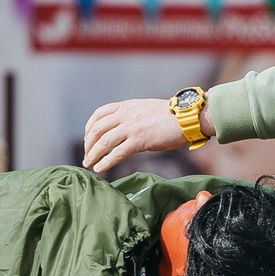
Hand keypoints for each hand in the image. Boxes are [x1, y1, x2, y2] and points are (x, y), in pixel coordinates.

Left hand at [83, 95, 206, 172]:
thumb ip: (132, 116)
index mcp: (126, 106)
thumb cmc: (171, 116)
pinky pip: (116, 153)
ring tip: (88, 164)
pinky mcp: (139, 140)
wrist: (187, 117)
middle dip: (88, 144)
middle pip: (97, 129)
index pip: (99, 113)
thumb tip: (125, 130)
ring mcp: (131, 127)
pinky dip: (105, 162)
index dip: (89, 127)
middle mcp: (125, 115)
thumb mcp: (145, 109)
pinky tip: (100, 169)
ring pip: (103, 142)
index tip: (88, 139)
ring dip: (93, 155)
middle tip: (87, 156)